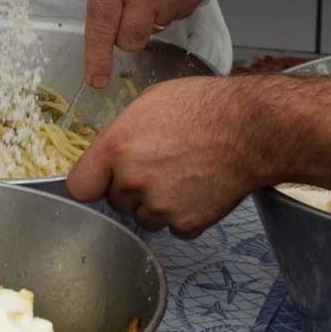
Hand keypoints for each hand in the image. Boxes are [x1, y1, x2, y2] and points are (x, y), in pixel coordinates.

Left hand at [66, 78, 267, 236]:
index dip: (93, 183)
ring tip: (184, 175)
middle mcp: (132, 181)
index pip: (79, 186)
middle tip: (161, 166)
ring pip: (145, 218)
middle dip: (132, 189)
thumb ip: (122, 135)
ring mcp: (159, 206)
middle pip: (116, 201)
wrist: (251, 129)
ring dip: (158, 205)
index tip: (101, 181)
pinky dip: (186, 215)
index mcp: (117, 148)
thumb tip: (111, 153)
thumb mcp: (150, 103)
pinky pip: (175, 227)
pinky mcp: (186, 223)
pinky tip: (199, 189)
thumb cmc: (205, 107)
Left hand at [82, 0, 220, 86]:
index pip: (101, 30)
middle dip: (126, 34)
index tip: (97, 80)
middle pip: (131, 41)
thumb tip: (107, 16)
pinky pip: (178, 15)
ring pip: (155, 28)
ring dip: (151, 13)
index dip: (98, 60)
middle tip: (128, 9)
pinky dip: (172, 3)